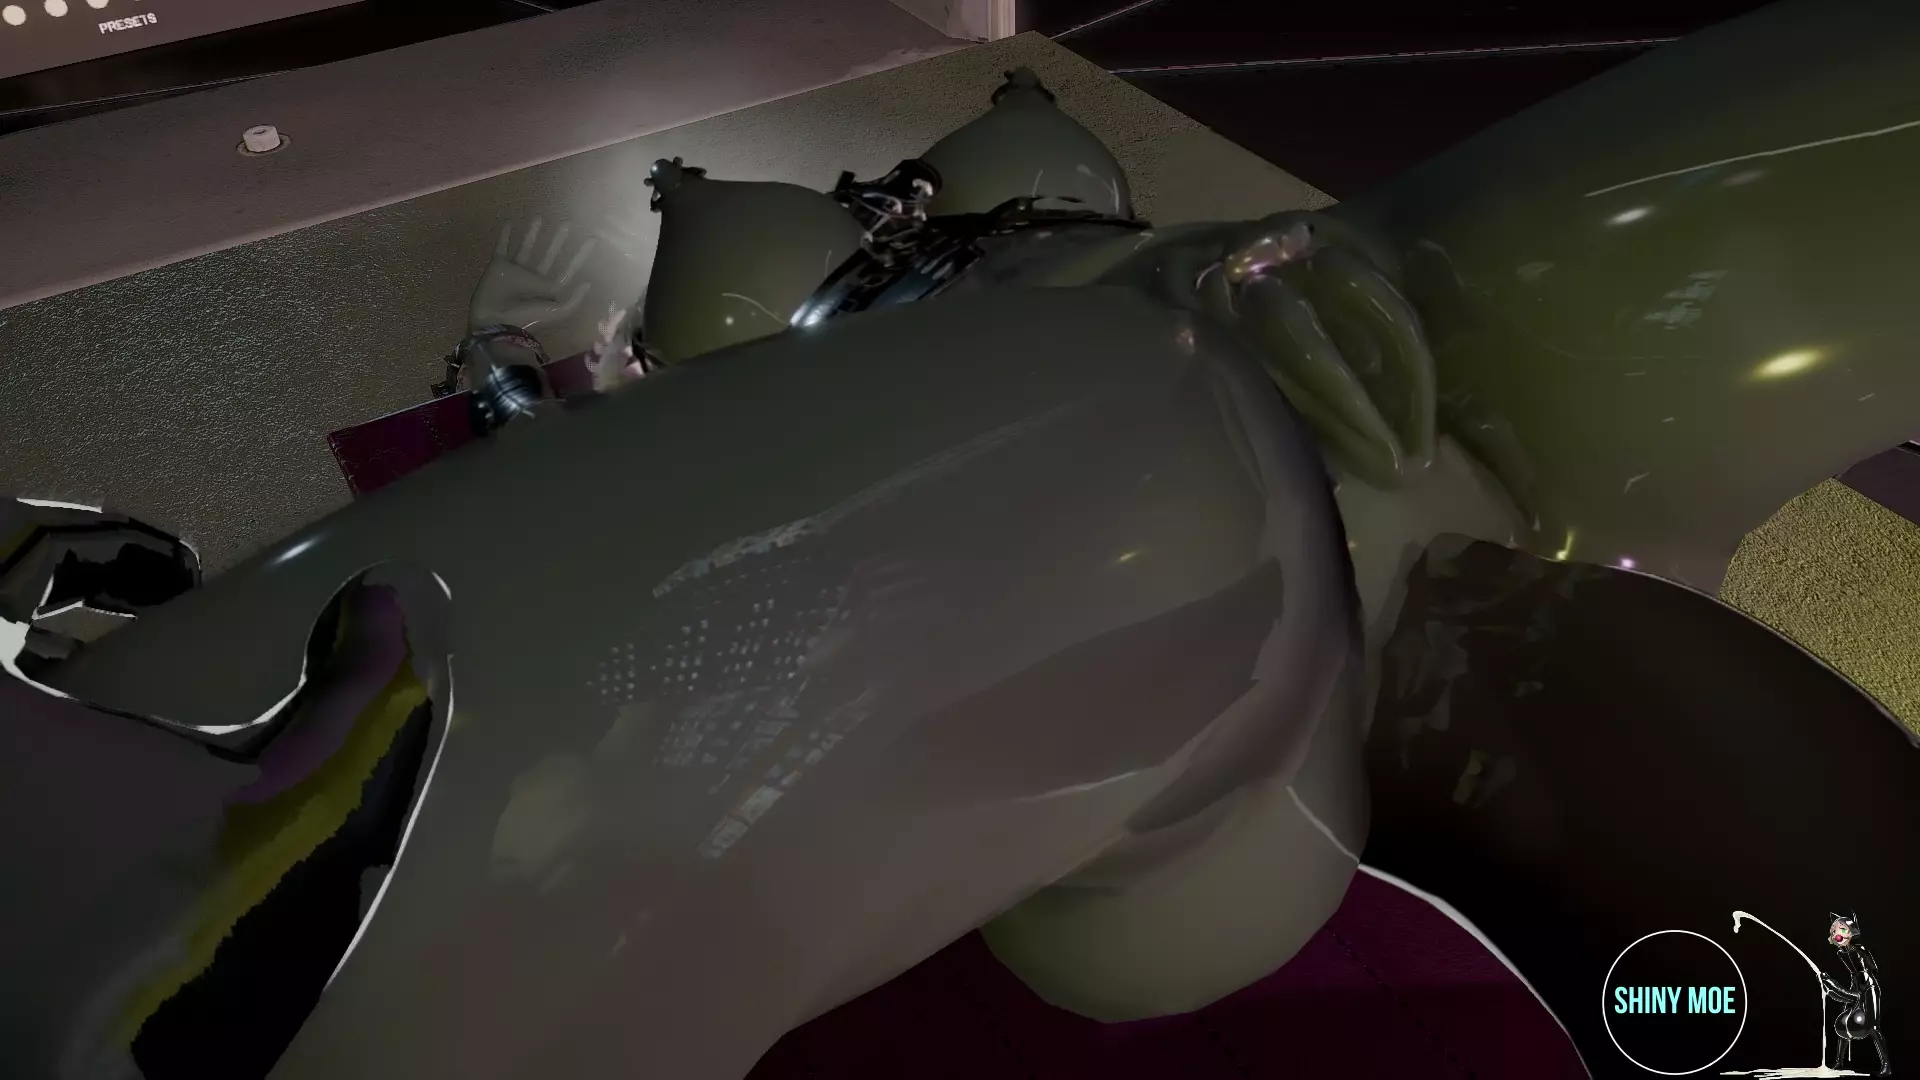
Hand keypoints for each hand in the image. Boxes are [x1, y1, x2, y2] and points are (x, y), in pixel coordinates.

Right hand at [468, 217, 598, 333]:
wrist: (497, 323)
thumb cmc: (529, 318)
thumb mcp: (558, 313)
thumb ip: (575, 300)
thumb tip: (588, 282)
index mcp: (549, 289)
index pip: (569, 269)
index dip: (580, 255)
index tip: (591, 239)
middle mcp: (534, 278)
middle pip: (549, 255)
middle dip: (558, 240)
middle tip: (567, 223)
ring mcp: (516, 271)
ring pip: (527, 247)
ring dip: (533, 233)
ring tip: (540, 217)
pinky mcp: (498, 266)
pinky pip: (502, 247)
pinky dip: (504, 235)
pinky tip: (508, 222)